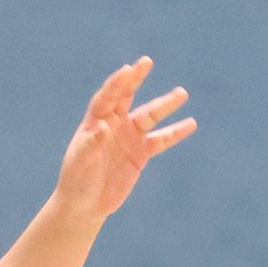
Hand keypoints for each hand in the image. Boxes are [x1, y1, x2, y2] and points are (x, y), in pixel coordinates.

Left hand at [53, 58, 199, 223]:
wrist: (86, 204)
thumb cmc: (76, 181)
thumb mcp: (80, 163)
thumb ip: (91, 145)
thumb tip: (103, 127)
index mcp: (95, 122)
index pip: (107, 97)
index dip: (117, 84)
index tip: (127, 70)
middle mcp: (113, 124)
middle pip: (126, 96)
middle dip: (135, 79)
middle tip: (146, 62)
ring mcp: (128, 138)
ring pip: (150, 116)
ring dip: (165, 104)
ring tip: (182, 93)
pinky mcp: (140, 154)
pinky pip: (161, 140)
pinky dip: (176, 132)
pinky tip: (191, 124)